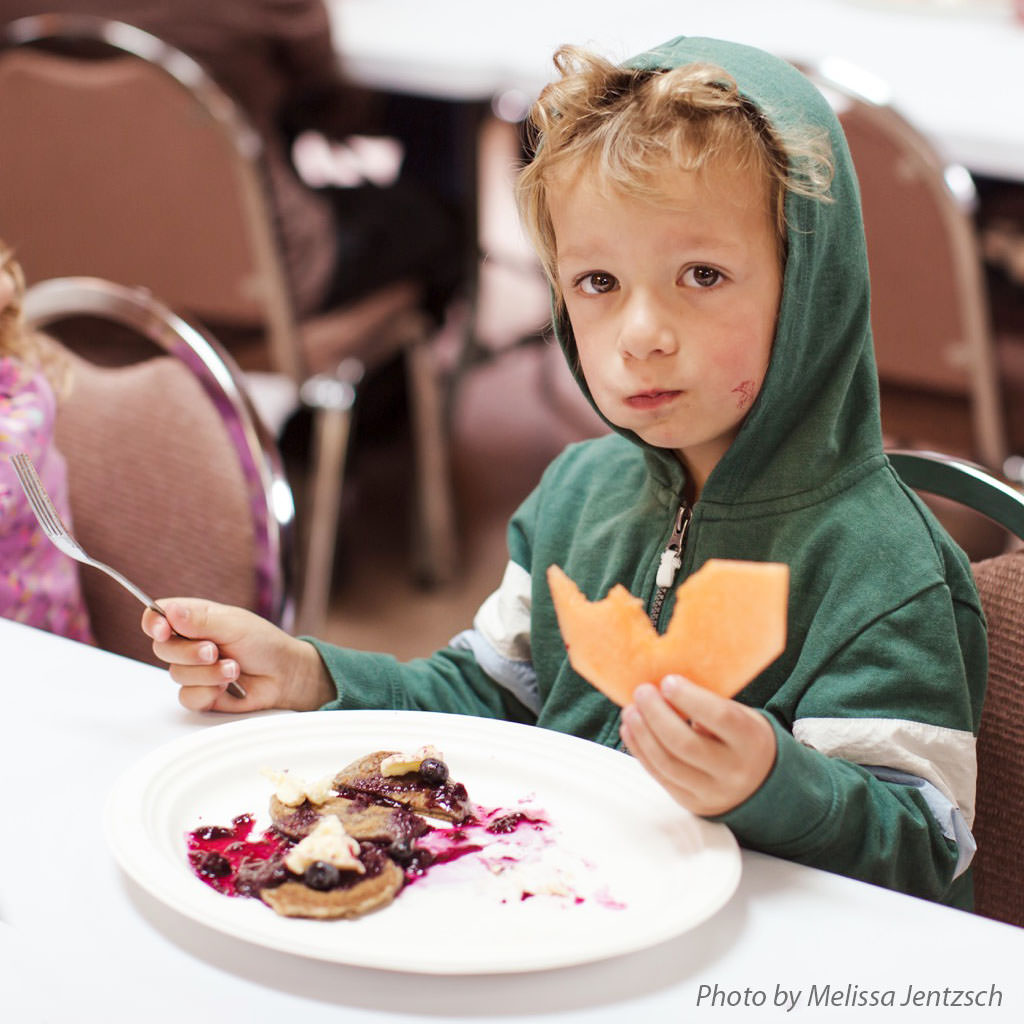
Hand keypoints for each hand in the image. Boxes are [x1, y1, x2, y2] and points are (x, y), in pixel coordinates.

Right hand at [141, 598, 334, 712]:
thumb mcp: (234, 625)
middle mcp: (189, 643)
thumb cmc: (263, 643)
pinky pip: (187, 696)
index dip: (153, 622)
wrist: (284, 675)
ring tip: (234, 668)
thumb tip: (170, 611)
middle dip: (189, 652)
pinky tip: (228, 687)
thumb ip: (200, 620)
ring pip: (176, 674)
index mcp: (194, 619)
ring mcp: (193, 669)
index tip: (163, 630)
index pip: (158, 616)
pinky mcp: (200, 694)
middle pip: (162, 648)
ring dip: (208, 673)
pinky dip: (209, 692)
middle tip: (214, 651)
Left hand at [620, 674, 775, 816]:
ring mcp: (712, 791)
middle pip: (685, 744)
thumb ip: (708, 705)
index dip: (689, 698)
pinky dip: (640, 751)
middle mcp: (734, 770)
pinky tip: (630, 730)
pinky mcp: (692, 802)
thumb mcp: (740, 716)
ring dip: (642, 734)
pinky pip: (660, 777)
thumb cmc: (743, 736)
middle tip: (642, 692)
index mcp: (751, 740)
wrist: (763, 781)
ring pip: (667, 763)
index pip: (720, 718)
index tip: (667, 681)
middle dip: (656, 715)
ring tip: (631, 710)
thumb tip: (663, 686)